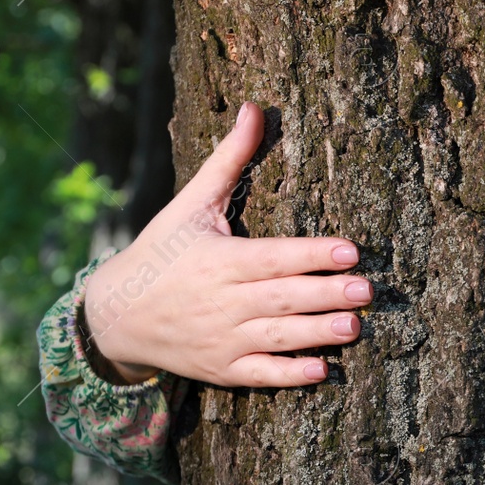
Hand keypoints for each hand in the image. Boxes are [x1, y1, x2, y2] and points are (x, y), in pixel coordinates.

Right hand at [82, 102, 371, 385]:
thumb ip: (228, 160)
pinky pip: (259, 374)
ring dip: (316, 333)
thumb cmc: (162, 252)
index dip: (312, 254)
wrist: (115, 316)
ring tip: (354, 326)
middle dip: (326, 294)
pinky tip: (321, 370)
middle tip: (368, 289)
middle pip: (282, 297)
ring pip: (276, 337)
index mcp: (219, 259)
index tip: (350, 250)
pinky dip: (288, 375)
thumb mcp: (191, 204)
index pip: (273, 256)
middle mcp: (222, 300)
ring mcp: (221, 338)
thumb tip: (254, 108)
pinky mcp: (221, 368)